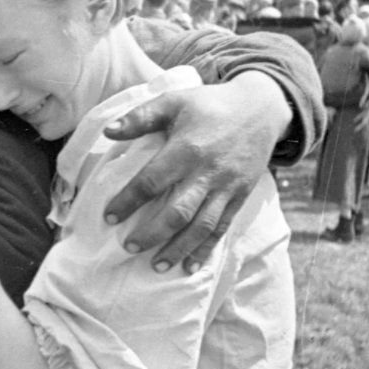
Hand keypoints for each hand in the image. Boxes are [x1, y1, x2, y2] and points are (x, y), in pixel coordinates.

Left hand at [102, 72, 290, 272]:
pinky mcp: (240, 196)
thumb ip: (140, 117)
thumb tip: (107, 131)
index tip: (108, 217)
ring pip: (202, 226)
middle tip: (128, 247)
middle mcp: (208, 173)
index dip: (129, 201)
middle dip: (152, 233)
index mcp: (187, 150)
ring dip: (179, 249)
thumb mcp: (174, 101)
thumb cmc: (209, 105)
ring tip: (157, 267)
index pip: (152, 181)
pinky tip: (190, 267)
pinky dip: (206, 249)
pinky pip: (222, 228)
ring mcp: (226, 188)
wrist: (261, 109)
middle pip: (178, 211)